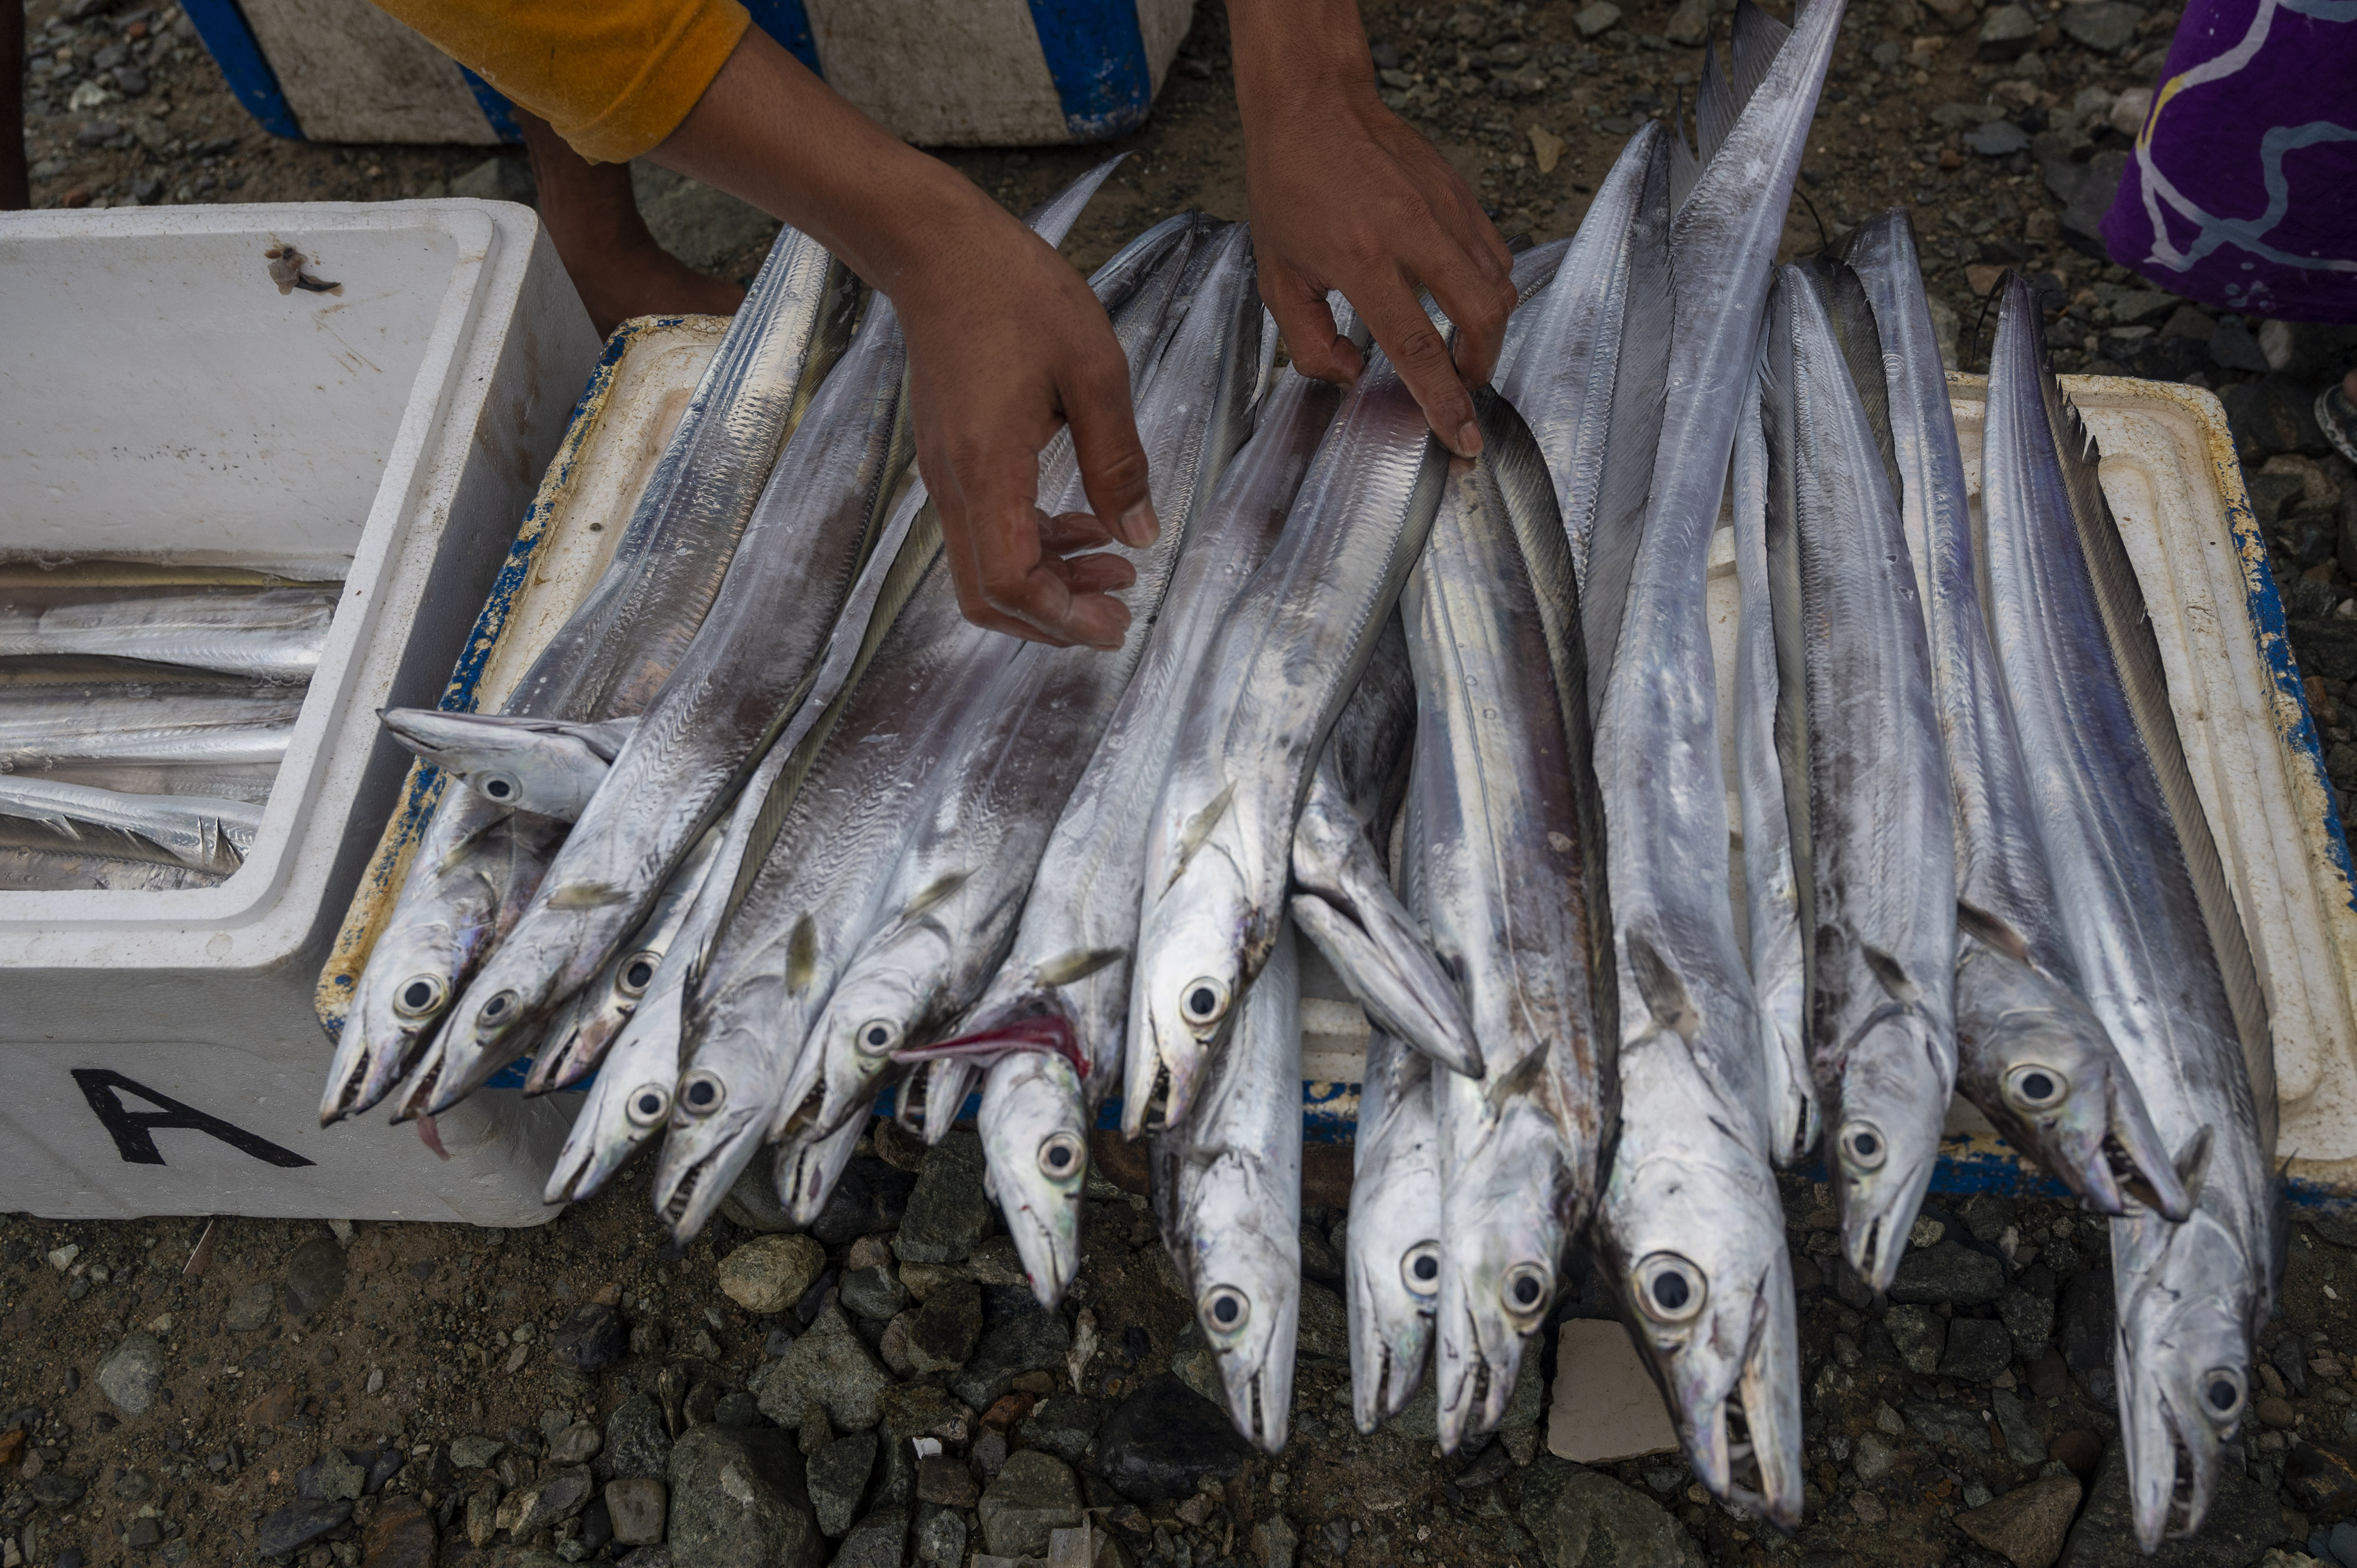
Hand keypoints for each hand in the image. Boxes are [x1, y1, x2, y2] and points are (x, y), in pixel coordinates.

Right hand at [649, 28, 1151, 646]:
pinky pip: (988, 532)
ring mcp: (948, 475)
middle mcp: (955, 484)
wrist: (941, 252)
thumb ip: (1118, 460)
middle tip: (1121, 611)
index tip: (1117, 623)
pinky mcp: (953, 461)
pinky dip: (1036, 548)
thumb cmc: (1017, 295)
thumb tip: (1141, 534)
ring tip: (1117, 566)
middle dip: (1056, 619)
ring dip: (1050, 584)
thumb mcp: (1095, 370)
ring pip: (987, 570)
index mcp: (989, 468)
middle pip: (990, 596)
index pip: (1012, 581)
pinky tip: (1087, 525)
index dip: (1064, 618)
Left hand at [1228, 0, 1515, 454]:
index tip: (1463, 437)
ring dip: (1486, 329)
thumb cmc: (1288, 190)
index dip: (1444, 401)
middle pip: (1482, 317)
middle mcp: (1414, 233)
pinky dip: (1486, 286)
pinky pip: (1494, 253)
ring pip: (1498, 285)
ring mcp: (1445, 209)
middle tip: (1461, 386)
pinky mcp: (1461, 192)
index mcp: (1363, 260)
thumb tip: (1354, 374)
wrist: (1312, 105)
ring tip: (1459, 345)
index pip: (1417, 348)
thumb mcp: (1276, 278)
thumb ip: (1309, 343)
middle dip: (1480, 366)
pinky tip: (1458, 295)